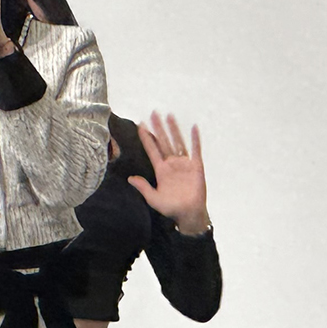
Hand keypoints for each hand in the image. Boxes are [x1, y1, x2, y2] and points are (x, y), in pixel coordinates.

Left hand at [129, 111, 207, 234]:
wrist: (189, 214)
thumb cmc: (171, 208)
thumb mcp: (154, 199)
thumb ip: (143, 187)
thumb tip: (130, 178)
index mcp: (161, 170)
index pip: (152, 150)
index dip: (146, 138)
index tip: (141, 125)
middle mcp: (172, 164)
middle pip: (164, 142)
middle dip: (159, 128)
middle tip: (154, 113)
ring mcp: (184, 164)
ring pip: (178, 142)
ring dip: (174, 130)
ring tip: (170, 116)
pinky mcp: (196, 166)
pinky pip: (196, 150)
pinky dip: (195, 139)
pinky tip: (193, 128)